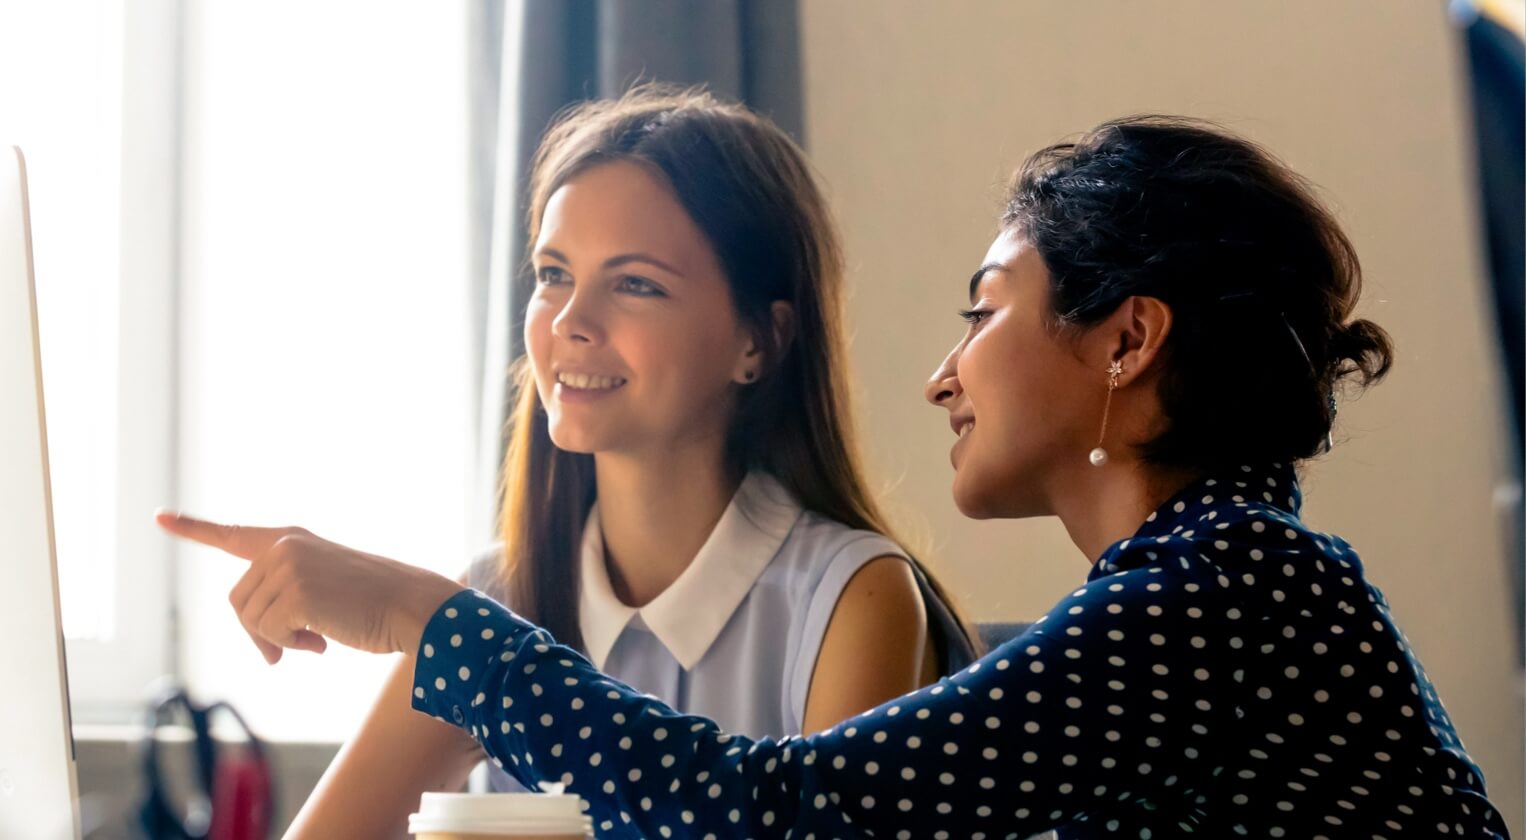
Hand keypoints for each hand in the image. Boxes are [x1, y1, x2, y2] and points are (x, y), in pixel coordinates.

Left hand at [155, 511, 464, 662]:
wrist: (410, 605)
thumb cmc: (373, 604)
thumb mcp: (322, 590)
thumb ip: (284, 600)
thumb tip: (264, 646)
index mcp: (290, 540)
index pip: (232, 535)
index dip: (193, 528)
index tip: (160, 517)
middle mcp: (285, 546)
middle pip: (239, 602)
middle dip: (260, 633)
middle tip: (290, 650)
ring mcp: (289, 566)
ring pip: (251, 621)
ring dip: (279, 642)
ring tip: (318, 639)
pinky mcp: (296, 592)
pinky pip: (269, 634)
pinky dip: (292, 647)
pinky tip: (322, 643)